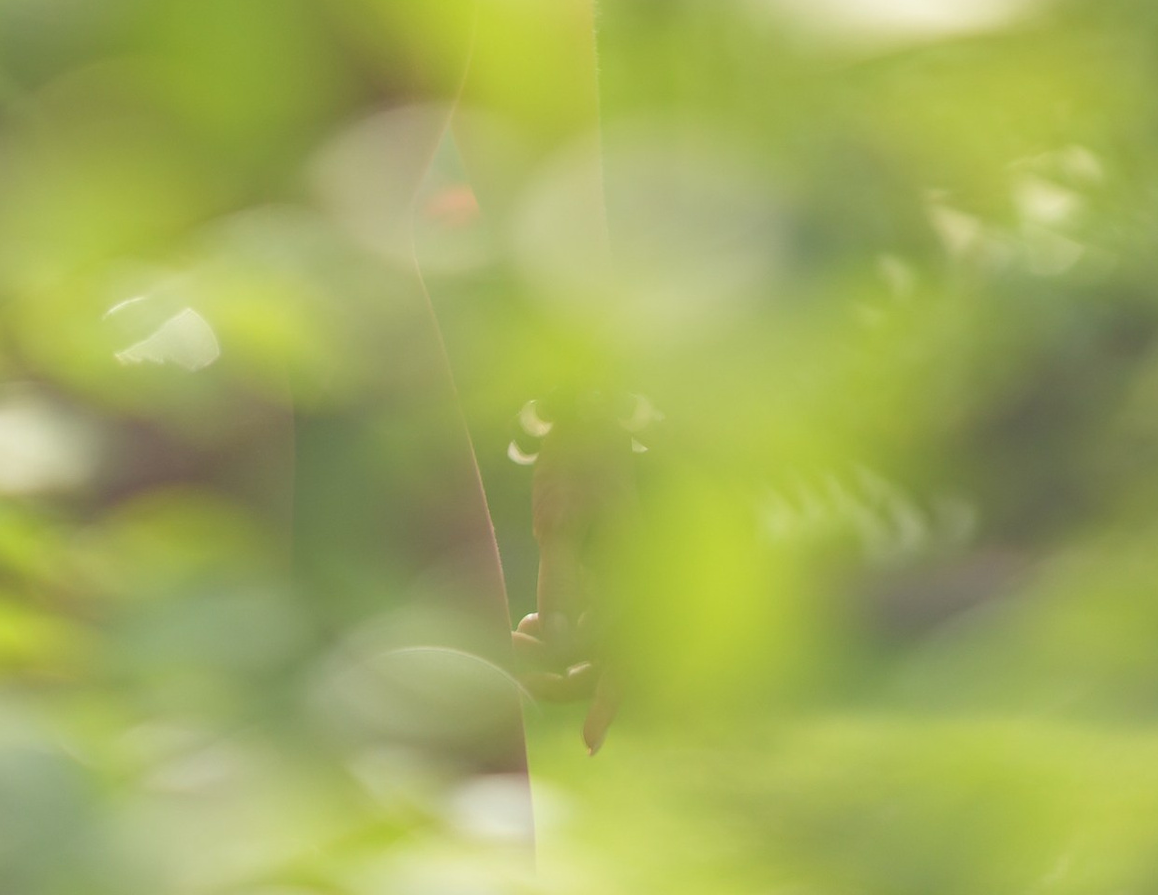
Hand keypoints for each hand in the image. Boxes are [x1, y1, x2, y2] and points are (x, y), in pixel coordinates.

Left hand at [513, 420, 620, 750]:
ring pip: (594, 647)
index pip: (627, 657)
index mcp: (635, 574)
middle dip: (564, 680)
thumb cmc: (576, 455)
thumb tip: (553, 629)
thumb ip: (560, 575)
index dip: (608, 705)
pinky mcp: (601, 572)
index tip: (589, 744)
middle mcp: (631, 585)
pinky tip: (532, 624)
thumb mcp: (561, 515)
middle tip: (521, 674)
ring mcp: (617, 580)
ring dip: (559, 658)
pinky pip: (586, 622)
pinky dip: (560, 632)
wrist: (586, 413)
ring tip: (522, 638)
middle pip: (605, 663)